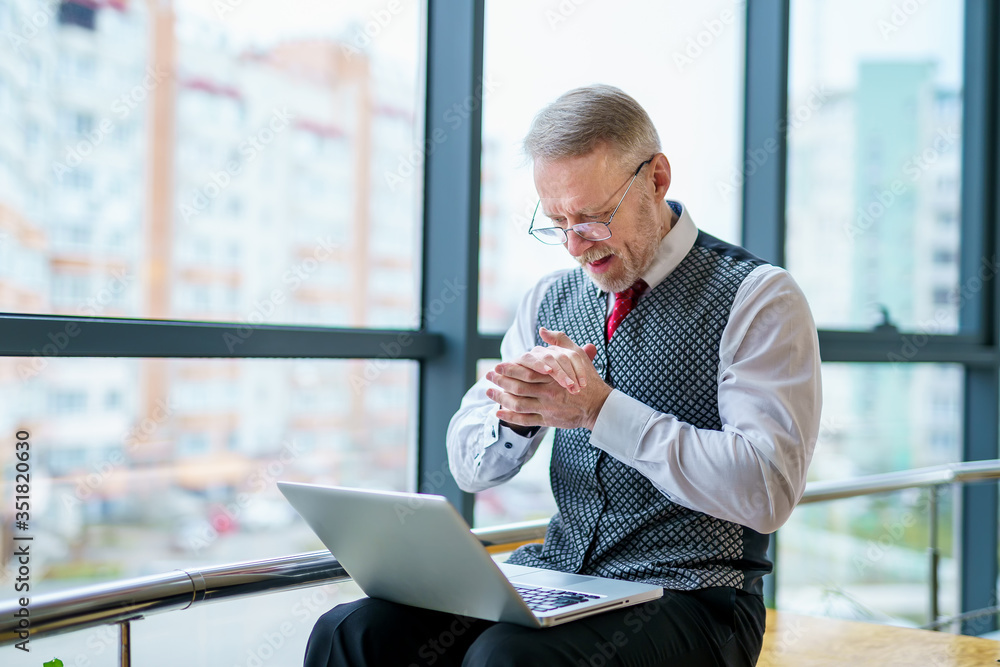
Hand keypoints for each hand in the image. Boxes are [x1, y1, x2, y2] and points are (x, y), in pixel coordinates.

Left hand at [486, 329, 610, 430]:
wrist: (598, 406)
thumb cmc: (587, 378)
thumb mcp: (576, 355)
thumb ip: (559, 340)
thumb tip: (542, 329)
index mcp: (553, 376)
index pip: (525, 371)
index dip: (509, 369)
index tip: (497, 366)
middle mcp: (547, 392)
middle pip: (517, 387)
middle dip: (500, 381)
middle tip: (487, 377)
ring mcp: (546, 408)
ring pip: (518, 403)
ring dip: (501, 398)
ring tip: (488, 391)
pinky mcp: (547, 420)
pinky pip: (524, 420)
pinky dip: (510, 417)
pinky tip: (498, 412)